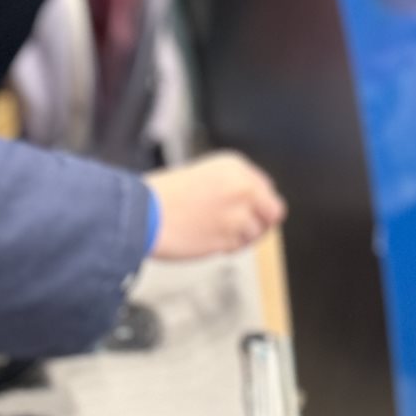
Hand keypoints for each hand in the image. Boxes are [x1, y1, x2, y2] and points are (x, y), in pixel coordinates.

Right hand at [145, 152, 285, 259]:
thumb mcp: (202, 175)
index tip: (247, 210)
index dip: (257, 203)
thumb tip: (251, 204)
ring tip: (216, 234)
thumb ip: (230, 185)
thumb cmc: (161, 197)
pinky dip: (226, 248)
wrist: (143, 215)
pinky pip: (238, 247)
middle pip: (273, 212)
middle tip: (243, 229)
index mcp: (235, 168)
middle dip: (260, 222)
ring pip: (257, 234)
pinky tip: (208, 240)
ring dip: (240, 237)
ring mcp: (237, 215)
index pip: (265, 188)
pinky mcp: (227, 239)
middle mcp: (242, 189)